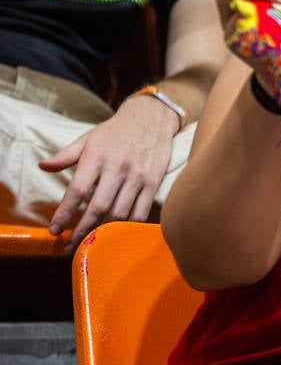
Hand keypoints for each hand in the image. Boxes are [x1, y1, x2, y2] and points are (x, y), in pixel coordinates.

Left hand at [42, 95, 180, 249]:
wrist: (151, 118)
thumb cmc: (116, 131)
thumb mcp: (88, 139)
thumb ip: (66, 155)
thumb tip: (43, 166)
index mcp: (97, 157)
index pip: (77, 190)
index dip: (65, 213)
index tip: (55, 230)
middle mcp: (117, 167)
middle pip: (98, 207)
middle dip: (83, 230)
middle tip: (71, 246)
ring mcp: (138, 176)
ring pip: (120, 212)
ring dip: (105, 232)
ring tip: (93, 243)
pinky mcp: (153, 182)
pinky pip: (141, 211)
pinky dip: (129, 226)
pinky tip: (119, 234)